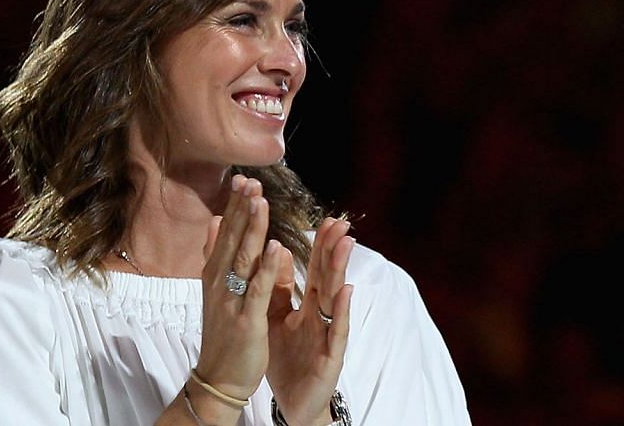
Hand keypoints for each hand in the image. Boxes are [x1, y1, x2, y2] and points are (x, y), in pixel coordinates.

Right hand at [195, 173, 276, 404]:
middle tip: (250, 180)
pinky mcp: (247, 319)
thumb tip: (215, 221)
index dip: (235, 206)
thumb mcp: (215, 290)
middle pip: (233, 240)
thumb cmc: (222, 332)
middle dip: (242, 209)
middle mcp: (220, 284)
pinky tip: (276, 246)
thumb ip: (216, 255)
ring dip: (252, 229)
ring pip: (244, 259)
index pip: (227, 233)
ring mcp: (233, 301)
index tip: (243, 178)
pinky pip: (259, 290)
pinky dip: (267, 268)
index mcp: (216, 275)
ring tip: (259, 201)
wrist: (218, 378)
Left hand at [266, 214, 353, 425]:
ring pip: (336, 297)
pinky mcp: (331, 354)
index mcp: (308, 306)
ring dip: (341, 269)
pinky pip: (337, 329)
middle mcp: (322, 315)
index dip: (320, 245)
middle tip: (340, 222)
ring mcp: (328, 333)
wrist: (293, 403)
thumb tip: (279, 251)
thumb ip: (279, 288)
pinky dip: (342, 310)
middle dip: (333, 249)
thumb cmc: (288, 361)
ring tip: (345, 244)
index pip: (315, 270)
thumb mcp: (276, 319)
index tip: (325, 219)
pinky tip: (347, 291)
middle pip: (328, 276)